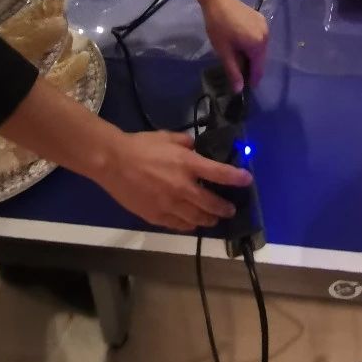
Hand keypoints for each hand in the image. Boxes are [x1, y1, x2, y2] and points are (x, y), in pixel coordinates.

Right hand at [101, 129, 251, 231]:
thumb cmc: (141, 145)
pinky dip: (188, 225)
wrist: (113, 162)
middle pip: (211, 204)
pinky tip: (191, 223)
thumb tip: (195, 149)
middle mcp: (183, 187)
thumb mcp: (169, 137)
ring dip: (208, 219)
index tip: (247, 180)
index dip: (237, 178)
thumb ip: (186, 143)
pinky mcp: (156, 216)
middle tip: (230, 210)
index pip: (220, 174)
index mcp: (188, 164)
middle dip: (224, 208)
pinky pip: (178, 225)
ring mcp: (170, 205)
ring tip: (213, 219)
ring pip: (196, 219)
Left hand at [201, 0, 269, 91]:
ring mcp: (264, 26)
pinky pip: (259, 38)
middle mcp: (266, 36)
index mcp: (258, 45)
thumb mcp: (223, 51)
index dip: (252, 80)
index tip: (244, 87)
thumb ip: (233, 71)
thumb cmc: (218, 26)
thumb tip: (239, 89)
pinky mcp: (261, 19)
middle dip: (250, 67)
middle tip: (237, 70)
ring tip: (237, 56)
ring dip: (251, 55)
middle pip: (260, 59)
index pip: (258, 69)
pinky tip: (240, 42)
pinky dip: (252, 44)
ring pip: (260, 48)